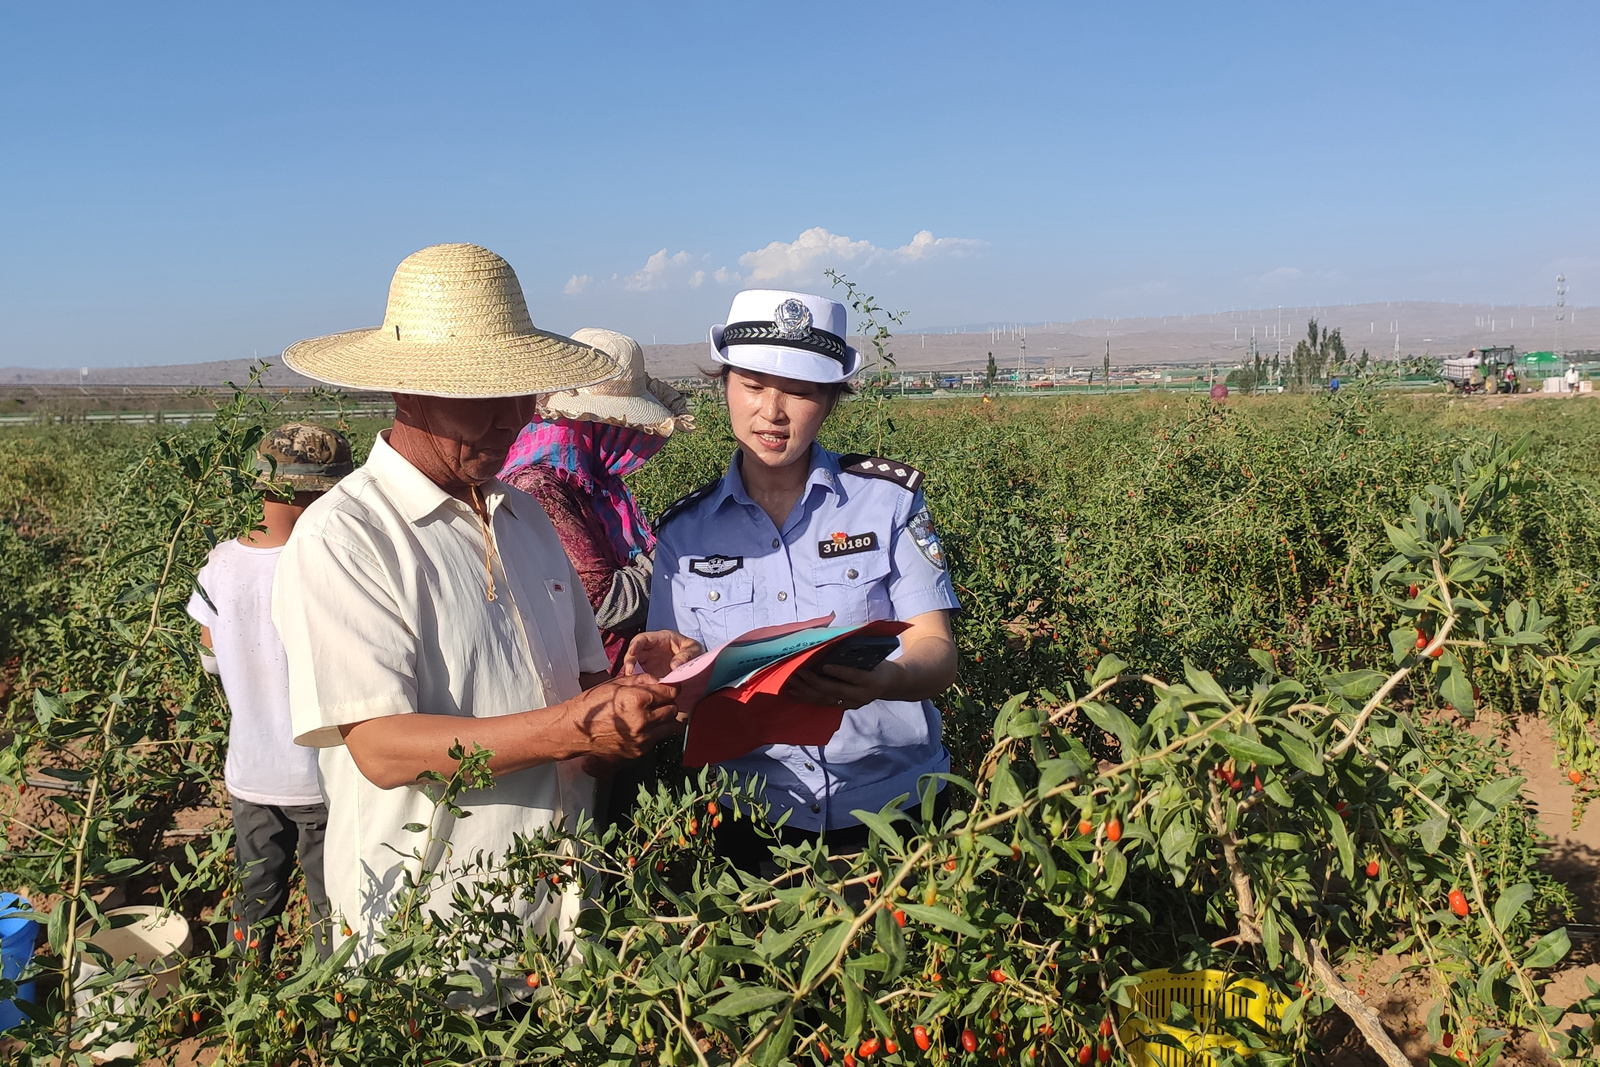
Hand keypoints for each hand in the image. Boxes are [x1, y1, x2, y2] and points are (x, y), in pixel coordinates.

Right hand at [560, 675, 684, 768]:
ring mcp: (642, 739)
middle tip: (657, 702)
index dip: (670, 689)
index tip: (667, 689)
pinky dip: (654, 732)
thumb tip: (660, 681)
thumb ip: (642, 680)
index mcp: (637, 700)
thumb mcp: (616, 684)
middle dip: (667, 703)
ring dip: (664, 719)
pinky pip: (657, 738)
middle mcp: (642, 721)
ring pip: (670, 726)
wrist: (575, 730)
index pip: (670, 693)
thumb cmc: (593, 704)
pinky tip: (641, 727)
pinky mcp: (639, 751)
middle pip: (673, 709)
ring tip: (652, 715)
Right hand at [622, 630, 703, 677]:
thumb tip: (675, 666)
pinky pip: (641, 679)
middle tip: (629, 671)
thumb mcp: (694, 649)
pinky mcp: (650, 675)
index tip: (632, 652)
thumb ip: (686, 654)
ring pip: (634, 667)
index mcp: (659, 639)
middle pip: (633, 654)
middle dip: (629, 661)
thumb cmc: (693, 651)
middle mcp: (650, 651)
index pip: (642, 638)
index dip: (635, 644)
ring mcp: (648, 664)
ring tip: (634, 682)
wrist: (696, 663)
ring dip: (632, 674)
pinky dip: (640, 683)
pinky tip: (642, 688)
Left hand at [783, 660, 905, 711]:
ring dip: (807, 691)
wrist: (890, 684)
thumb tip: (834, 637)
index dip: (839, 672)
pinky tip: (796, 692)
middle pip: (835, 690)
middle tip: (799, 672)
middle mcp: (861, 695)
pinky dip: (809, 697)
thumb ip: (857, 651)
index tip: (824, 665)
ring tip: (792, 683)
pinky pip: (824, 703)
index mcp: (871, 680)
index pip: (853, 676)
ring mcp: (852, 703)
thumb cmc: (879, 663)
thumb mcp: (874, 656)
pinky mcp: (845, 707)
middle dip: (814, 682)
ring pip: (827, 699)